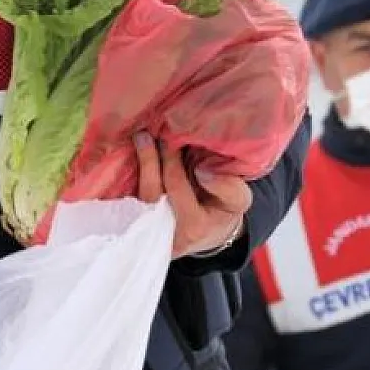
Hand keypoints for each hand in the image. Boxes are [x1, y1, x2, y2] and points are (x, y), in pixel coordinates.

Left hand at [135, 133, 251, 258]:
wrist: (211, 235)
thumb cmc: (224, 213)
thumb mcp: (239, 201)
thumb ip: (229, 187)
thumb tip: (202, 169)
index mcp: (194, 226)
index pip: (176, 187)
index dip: (172, 162)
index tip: (174, 138)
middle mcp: (167, 233)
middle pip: (150, 194)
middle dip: (148, 161)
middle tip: (147, 134)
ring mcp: (150, 233)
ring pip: (137, 198)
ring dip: (137, 167)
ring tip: (140, 139)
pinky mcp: (139, 228)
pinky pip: (130, 202)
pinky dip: (131, 177)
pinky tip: (133, 154)